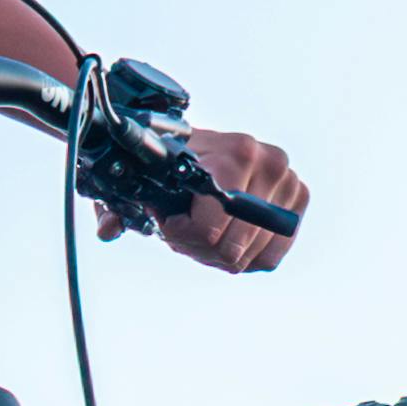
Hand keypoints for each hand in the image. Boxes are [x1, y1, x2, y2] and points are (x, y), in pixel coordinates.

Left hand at [112, 126, 305, 277]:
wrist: (205, 147)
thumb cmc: (174, 166)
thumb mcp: (142, 183)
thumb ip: (119, 208)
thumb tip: (108, 230)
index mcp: (235, 153)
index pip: (212, 228)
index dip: (182, 236)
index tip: (168, 223)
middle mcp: (271, 163)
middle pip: (231, 247)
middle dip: (199, 248)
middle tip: (184, 232)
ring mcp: (289, 182)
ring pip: (250, 256)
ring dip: (219, 255)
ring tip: (204, 233)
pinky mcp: (298, 201)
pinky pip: (271, 256)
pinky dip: (245, 258)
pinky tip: (227, 239)